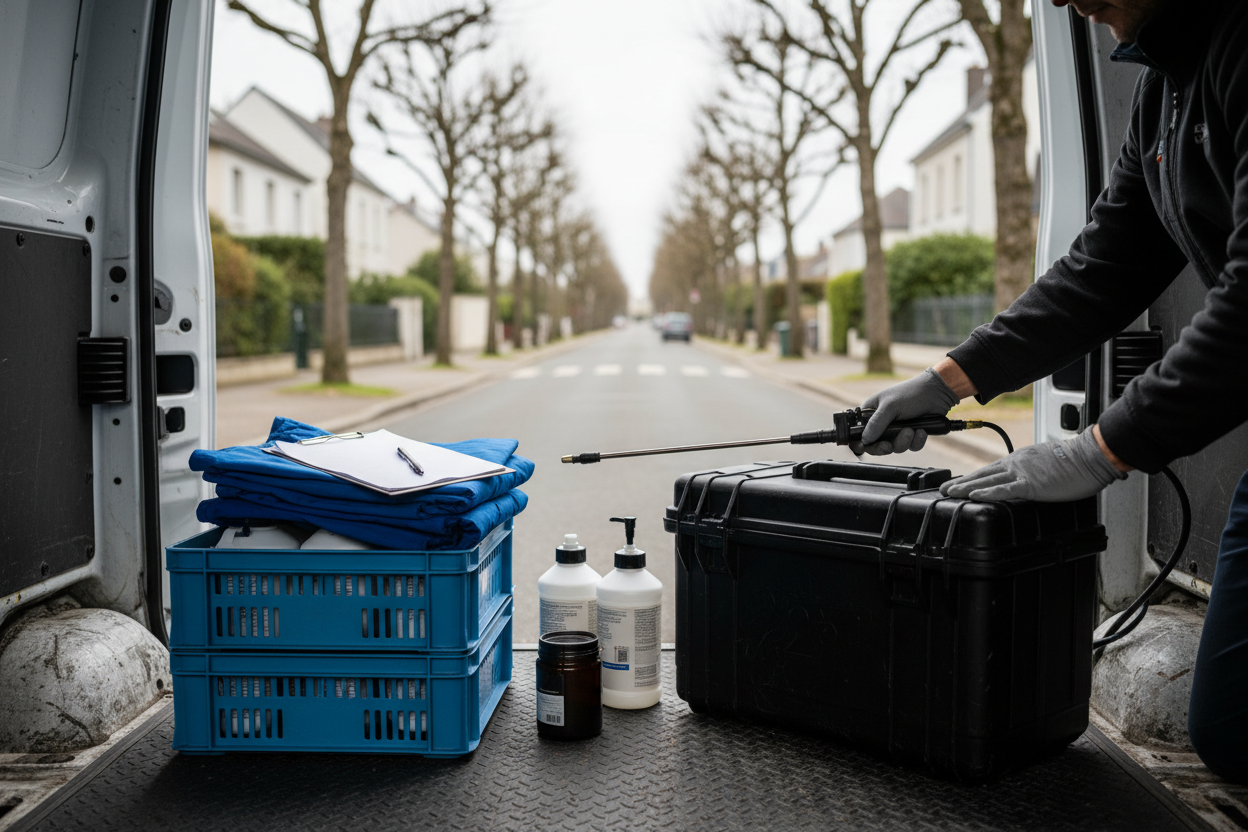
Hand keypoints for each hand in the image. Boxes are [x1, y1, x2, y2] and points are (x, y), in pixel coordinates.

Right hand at [851, 368, 960, 454]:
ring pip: (895, 447)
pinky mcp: (911, 434)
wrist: (938, 393)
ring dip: (904, 442)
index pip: (858, 432)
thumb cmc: (911, 393)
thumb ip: (876, 424)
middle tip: (888, 446)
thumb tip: (864, 440)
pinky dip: (916, 441)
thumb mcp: (890, 406)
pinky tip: (922, 431)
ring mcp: (897, 429)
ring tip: (912, 430)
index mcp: (871, 413)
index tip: (866, 447)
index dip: (860, 442)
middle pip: (876, 444)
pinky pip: (910, 447)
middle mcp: (882, 422)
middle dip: (884, 446)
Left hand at [939, 427, 1126, 501]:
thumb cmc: (1074, 461)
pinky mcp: (1031, 484)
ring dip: (966, 488)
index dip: (973, 477)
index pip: (990, 469)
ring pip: (987, 481)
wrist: (1090, 456)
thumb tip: (1027, 478)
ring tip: (949, 493)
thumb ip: (1032, 470)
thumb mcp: (1046, 463)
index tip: (959, 483)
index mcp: (1019, 459)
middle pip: (982, 474)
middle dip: (961, 482)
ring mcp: (1021, 473)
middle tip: (943, 489)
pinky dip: (987, 493)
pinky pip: (1004, 489)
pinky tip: (973, 496)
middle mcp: (1015, 464)